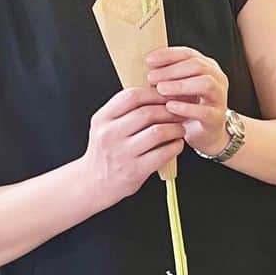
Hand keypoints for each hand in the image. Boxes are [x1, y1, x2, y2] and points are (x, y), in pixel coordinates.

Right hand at [81, 87, 184, 208]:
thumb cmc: (107, 150)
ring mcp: (122, 153)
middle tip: (180, 112)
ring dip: (175, 128)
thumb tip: (159, 92)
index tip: (167, 96)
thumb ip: (125, 110)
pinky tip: (177, 144)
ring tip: (180, 129)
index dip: (154, 94)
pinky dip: (176, 146)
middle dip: (169, 110)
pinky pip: (163, 153)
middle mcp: (110, 134)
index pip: (131, 96)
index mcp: (102, 119)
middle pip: (147, 113)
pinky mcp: (135, 170)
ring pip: (158, 132)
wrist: (95, 182)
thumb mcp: (106, 125)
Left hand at [147, 46, 229, 156]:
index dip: (168, 55)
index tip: (148, 61)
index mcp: (207, 67)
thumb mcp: (176, 87)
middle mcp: (217, 79)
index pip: (188, 54)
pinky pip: (204, 111)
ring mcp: (219, 98)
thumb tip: (147, 64)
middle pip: (198, 66)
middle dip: (172, 70)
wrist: (203, 134)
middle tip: (151, 78)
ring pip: (206, 84)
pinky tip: (170, 106)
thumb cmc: (186, 106)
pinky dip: (186, 107)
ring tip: (161, 90)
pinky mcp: (217, 118)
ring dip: (181, 85)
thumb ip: (167, 75)